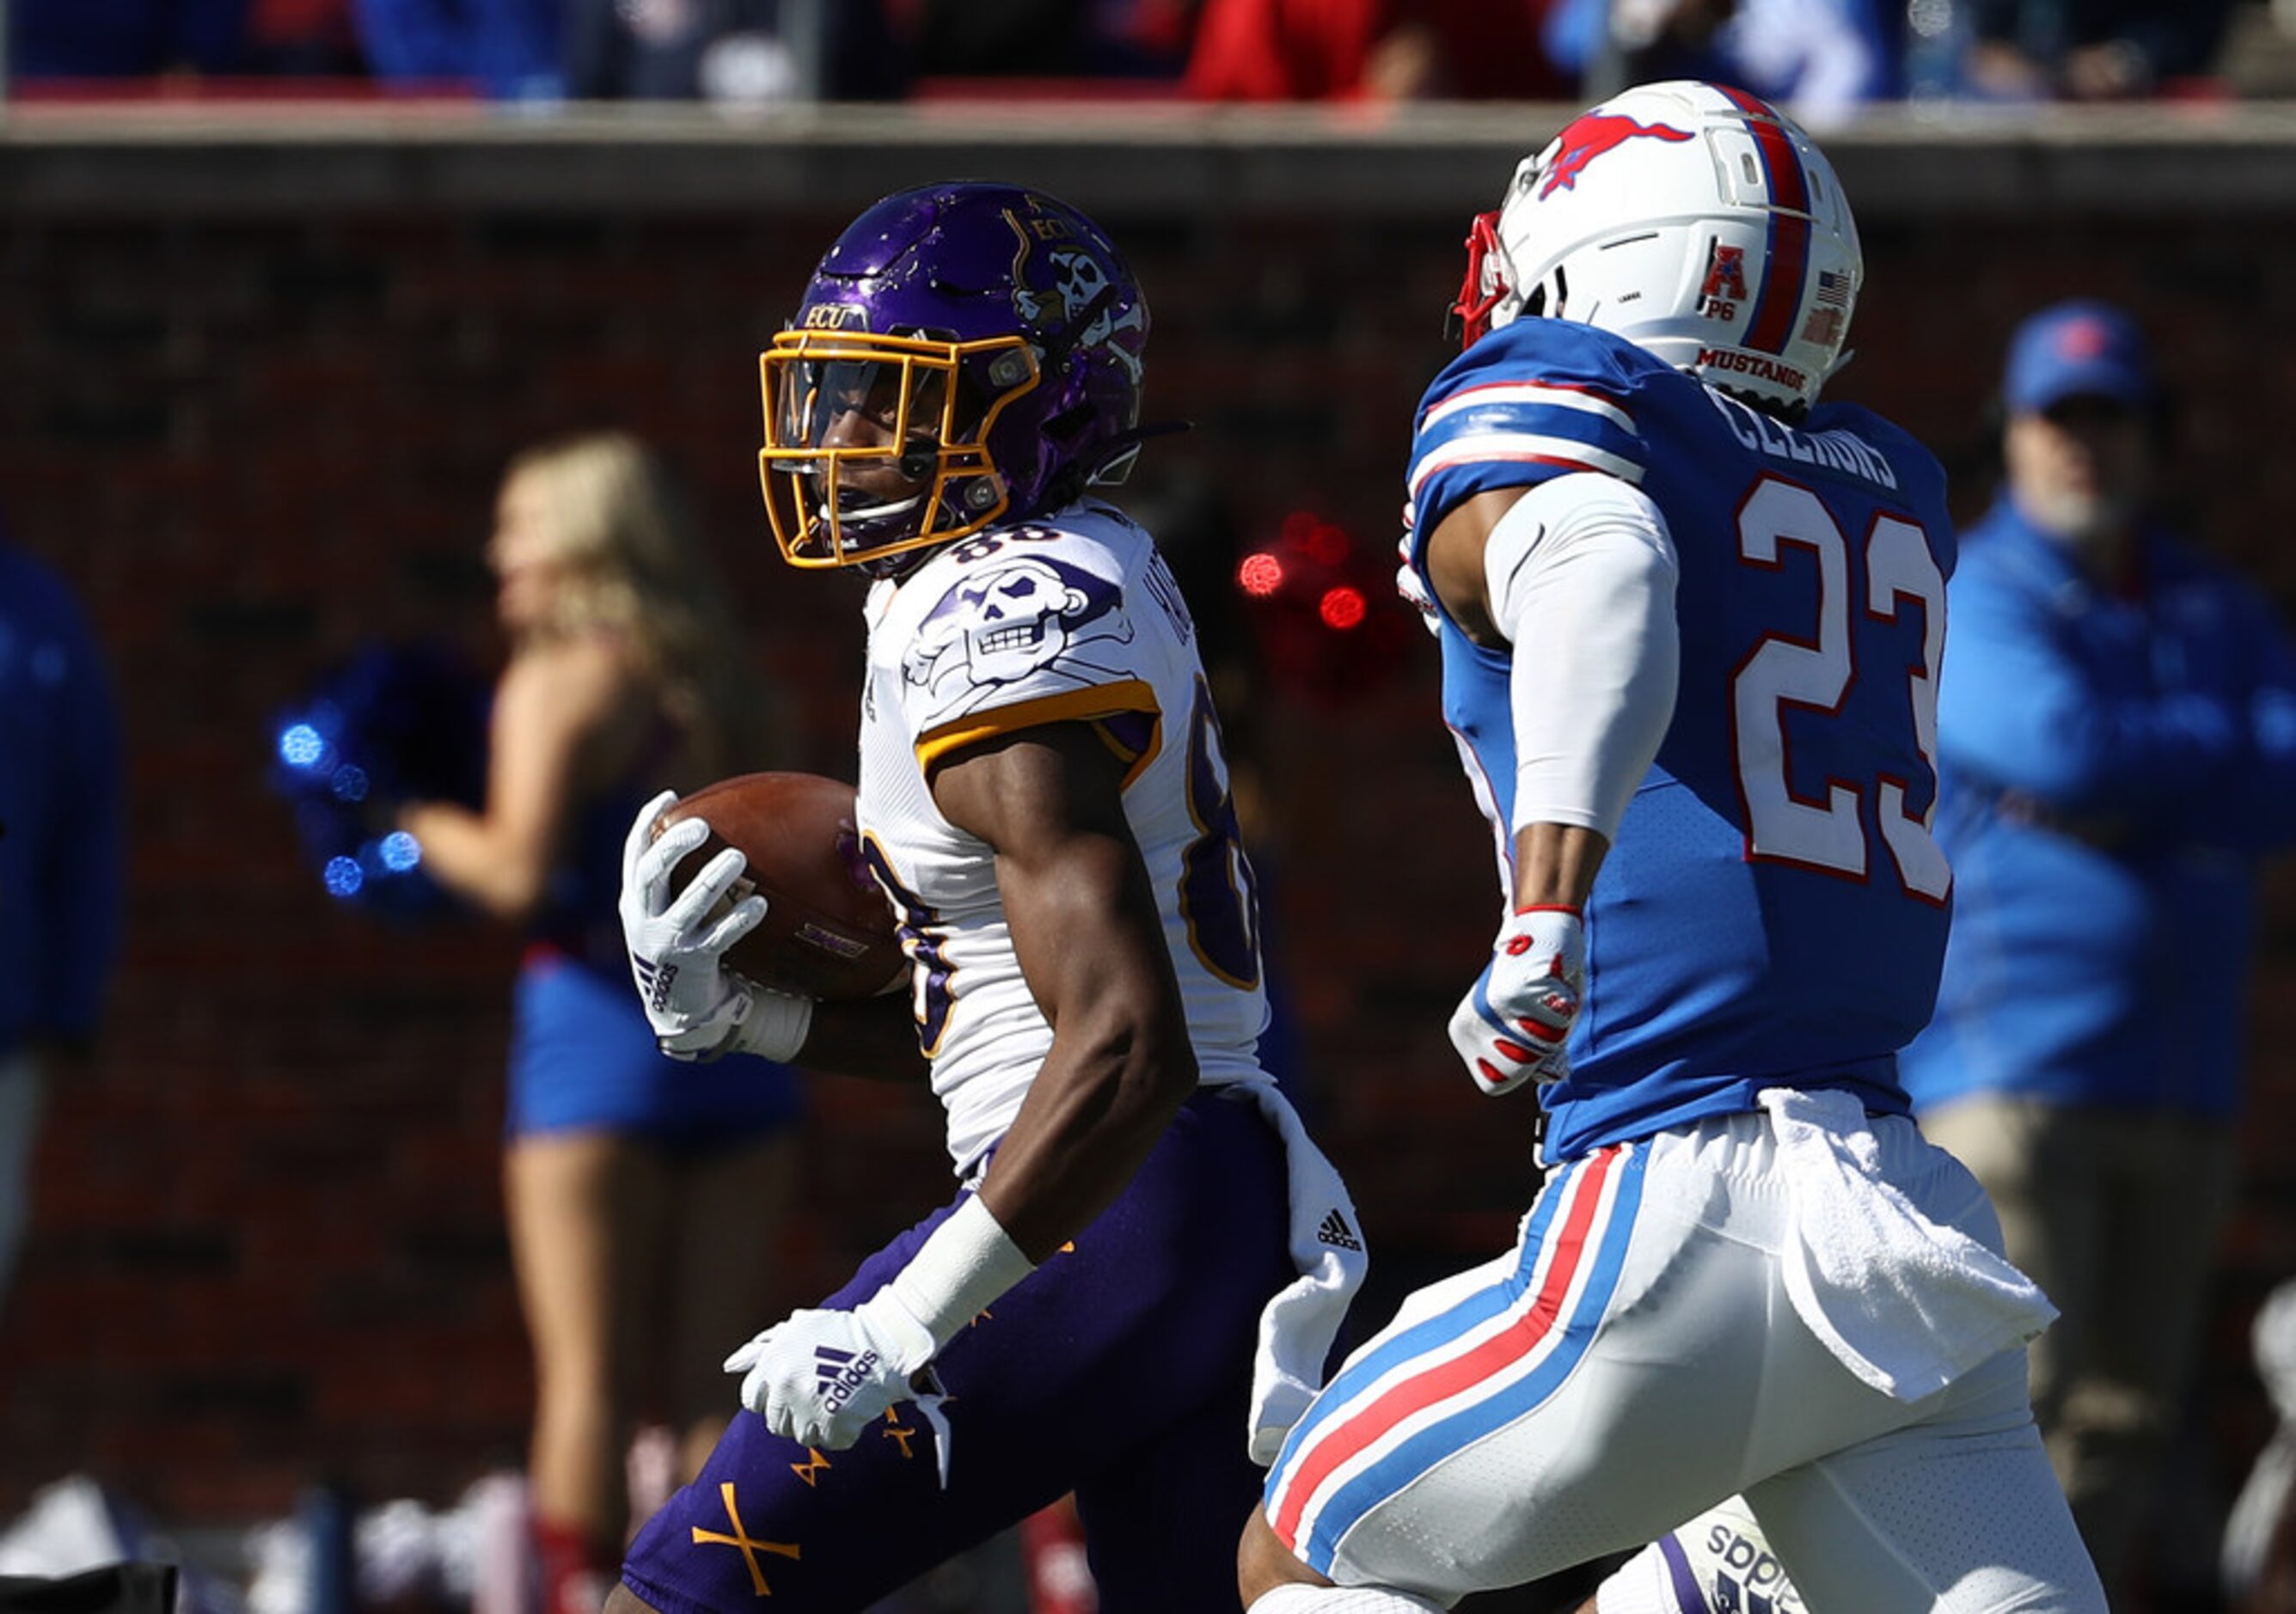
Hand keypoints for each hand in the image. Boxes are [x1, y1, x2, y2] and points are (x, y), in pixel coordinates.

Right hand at [619, 789, 766, 1058]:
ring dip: (712, 879)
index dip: (646, 824)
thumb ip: (679, 881)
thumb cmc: (680, 947)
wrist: (677, 1007)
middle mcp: (643, 919)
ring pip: (686, 905)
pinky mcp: (691, 964)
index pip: (634, 854)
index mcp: (635, 901)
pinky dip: (739, 921)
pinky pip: (718, 938)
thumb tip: (719, 831)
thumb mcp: (667, 913)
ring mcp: (665, 943)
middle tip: (703, 826)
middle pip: (650, 874)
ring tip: (737, 857)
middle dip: (673, 847)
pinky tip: (761, 906)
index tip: (669, 797)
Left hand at [723, 1290, 936, 1449]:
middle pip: (775, 1423)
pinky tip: (851, 1411)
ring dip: (816, 1424)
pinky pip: (830, 1442)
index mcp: (772, 1365)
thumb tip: (730, 1365)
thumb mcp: (795, 1329)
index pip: (751, 1400)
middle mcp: (784, 1388)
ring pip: (801, 1436)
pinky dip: (841, 1432)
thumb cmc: (837, 1332)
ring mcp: (808, 1409)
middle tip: (816, 1397)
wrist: (883, 1340)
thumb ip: (761, 1348)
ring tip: (835, 1402)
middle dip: (793, 1413)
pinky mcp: (833, 1425)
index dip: (770, 1396)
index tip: (789, 1390)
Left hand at [1448, 905, 1583, 1094]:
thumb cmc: (1536, 981)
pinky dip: (1566, 1004)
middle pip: (1518, 1071)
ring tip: (1543, 995)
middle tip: (1538, 1014)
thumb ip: (1531, 1056)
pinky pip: (1559, 1022)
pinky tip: (1553, 981)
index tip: (1525, 1036)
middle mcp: (1471, 1022)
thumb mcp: (1525, 1024)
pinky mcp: (1516, 992)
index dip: (1520, 1069)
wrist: (1541, 924)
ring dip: (1556, 1025)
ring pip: (1543, 1047)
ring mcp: (1492, 1007)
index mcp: (1463, 1033)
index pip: (1494, 1084)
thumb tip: (1551, 1077)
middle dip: (1539, 1050)